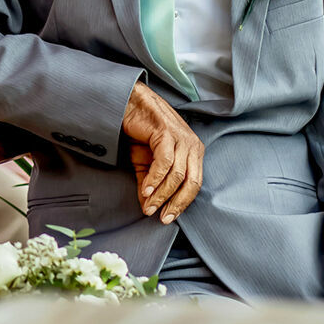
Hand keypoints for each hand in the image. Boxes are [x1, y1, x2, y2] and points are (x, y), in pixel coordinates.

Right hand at [121, 81, 203, 222]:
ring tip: (149, 205)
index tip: (167, 218)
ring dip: (161, 194)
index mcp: (193, 153)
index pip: (194, 185)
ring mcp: (182, 139)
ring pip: (177, 175)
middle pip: (191, 183)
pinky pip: (165, 163)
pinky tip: (145, 190)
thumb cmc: (140, 131)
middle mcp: (193, 146)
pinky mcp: (168, 134)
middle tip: (161, 217)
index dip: (181, 203)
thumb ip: (148, 184)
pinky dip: (155, 179)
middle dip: (176, 203)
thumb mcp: (144, 163)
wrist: (129, 105)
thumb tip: (147, 207)